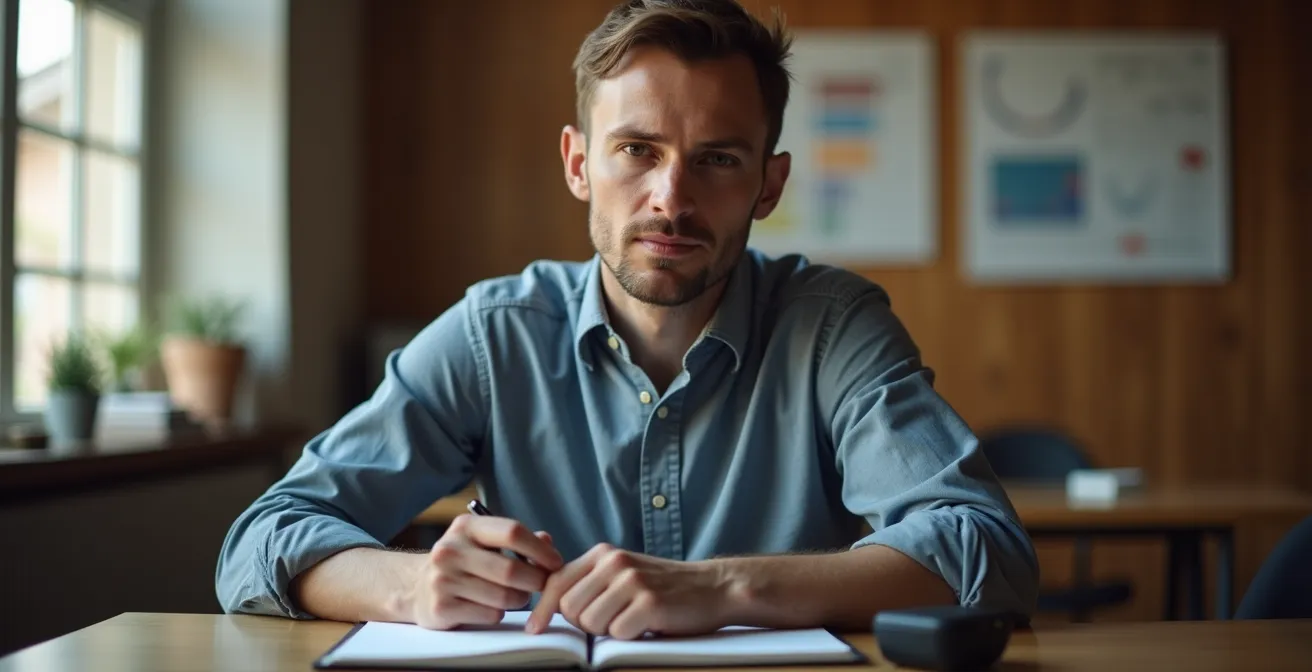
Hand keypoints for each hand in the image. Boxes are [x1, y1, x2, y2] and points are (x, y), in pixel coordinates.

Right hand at [409, 514, 562, 629]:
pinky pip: (490, 615)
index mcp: (466, 527)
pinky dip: (499, 613)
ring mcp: (443, 580)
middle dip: (536, 580)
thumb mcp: (484, 542)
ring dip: (519, 599)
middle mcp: (451, 550)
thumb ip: (517, 540)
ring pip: (504, 596)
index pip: (512, 531)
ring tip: (515, 596)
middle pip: (511, 569)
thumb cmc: (462, 562)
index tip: (556, 562)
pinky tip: (490, 606)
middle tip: (541, 585)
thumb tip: (547, 542)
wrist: (416, 587)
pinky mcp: (442, 608)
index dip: (540, 549)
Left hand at [526, 543, 730, 639]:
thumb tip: (548, 605)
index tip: (535, 629)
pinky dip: (628, 637)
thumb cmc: (662, 587)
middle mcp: (615, 562)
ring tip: (629, 621)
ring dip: (607, 632)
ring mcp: (633, 581)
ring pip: (590, 623)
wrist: (712, 587)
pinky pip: (618, 633)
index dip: (542, 608)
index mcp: (603, 553)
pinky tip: (645, 626)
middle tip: (610, 622)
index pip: (556, 581)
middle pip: (569, 608)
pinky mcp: (649, 603)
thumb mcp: (622, 573)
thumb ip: (589, 582)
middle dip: (583, 624)